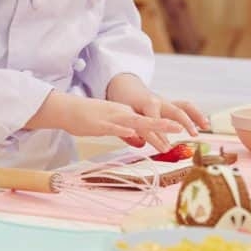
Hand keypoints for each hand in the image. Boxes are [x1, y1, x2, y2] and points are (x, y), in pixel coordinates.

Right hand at [60, 95, 183, 149]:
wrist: (68, 109)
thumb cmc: (88, 119)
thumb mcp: (111, 127)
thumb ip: (126, 133)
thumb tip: (140, 141)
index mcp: (125, 114)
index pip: (147, 122)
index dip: (163, 127)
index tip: (178, 132)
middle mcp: (122, 113)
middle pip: (147, 120)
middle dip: (165, 124)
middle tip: (182, 128)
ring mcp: (112, 117)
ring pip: (136, 122)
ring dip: (153, 127)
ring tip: (168, 128)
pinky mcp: (101, 123)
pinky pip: (115, 127)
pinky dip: (125, 130)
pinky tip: (134, 133)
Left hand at [106, 74, 207, 149]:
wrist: (126, 88)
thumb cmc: (124, 105)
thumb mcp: (122, 117)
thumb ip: (129, 132)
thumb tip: (141, 143)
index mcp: (145, 104)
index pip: (152, 122)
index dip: (158, 137)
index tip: (166, 149)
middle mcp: (158, 102)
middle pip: (174, 111)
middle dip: (183, 123)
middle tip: (191, 136)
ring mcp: (166, 103)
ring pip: (184, 106)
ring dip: (196, 116)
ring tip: (205, 128)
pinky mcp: (170, 105)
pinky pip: (186, 108)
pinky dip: (196, 115)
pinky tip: (205, 125)